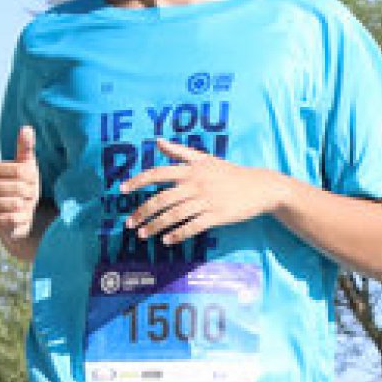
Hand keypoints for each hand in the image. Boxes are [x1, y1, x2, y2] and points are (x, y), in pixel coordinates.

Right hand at [0, 128, 40, 243]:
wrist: (19, 218)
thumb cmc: (23, 188)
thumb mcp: (27, 168)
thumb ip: (25, 149)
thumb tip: (27, 128)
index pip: (21, 171)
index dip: (32, 178)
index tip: (32, 182)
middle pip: (19, 189)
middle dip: (30, 194)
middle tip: (29, 197)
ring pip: (15, 204)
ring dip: (26, 207)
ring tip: (25, 206)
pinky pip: (11, 219)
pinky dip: (21, 219)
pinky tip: (21, 217)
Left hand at [122, 138, 278, 244]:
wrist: (259, 186)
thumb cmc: (229, 172)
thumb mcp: (205, 158)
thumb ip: (179, 151)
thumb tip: (157, 141)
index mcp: (191, 168)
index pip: (158, 173)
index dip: (138, 181)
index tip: (122, 190)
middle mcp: (196, 183)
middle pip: (162, 198)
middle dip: (142, 212)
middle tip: (129, 223)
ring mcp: (206, 200)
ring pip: (174, 215)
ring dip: (155, 226)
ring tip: (143, 235)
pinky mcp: (217, 215)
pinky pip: (193, 227)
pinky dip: (178, 234)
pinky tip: (167, 240)